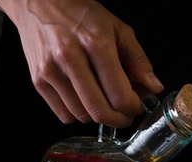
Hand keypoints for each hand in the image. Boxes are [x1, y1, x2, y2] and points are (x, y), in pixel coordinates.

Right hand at [0, 0, 163, 127]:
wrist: (38, 2)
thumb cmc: (80, 14)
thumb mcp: (117, 28)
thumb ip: (138, 60)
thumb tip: (153, 87)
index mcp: (96, 43)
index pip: (119, 95)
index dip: (133, 108)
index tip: (136, 106)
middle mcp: (70, 58)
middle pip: (100, 111)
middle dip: (118, 120)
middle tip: (124, 115)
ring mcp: (51, 71)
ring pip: (82, 116)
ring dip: (97, 116)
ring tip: (103, 101)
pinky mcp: (38, 80)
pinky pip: (63, 114)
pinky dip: (78, 113)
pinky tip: (83, 98)